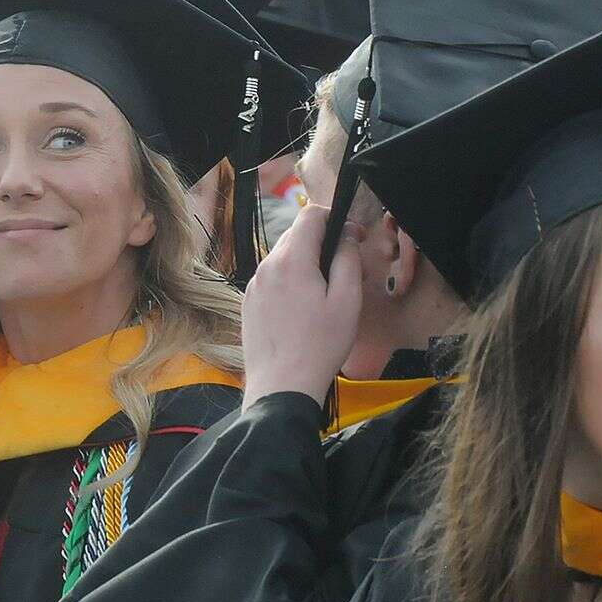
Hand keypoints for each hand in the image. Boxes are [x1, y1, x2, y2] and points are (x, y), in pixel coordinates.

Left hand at [240, 203, 362, 410]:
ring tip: (326, 293)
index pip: (310, 215)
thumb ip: (348, 259)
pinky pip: (272, 279)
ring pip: (284, 258)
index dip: (336, 218)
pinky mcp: (249, 303)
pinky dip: (290, 282)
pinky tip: (304, 309)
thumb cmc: (320, 346)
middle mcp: (267, 266)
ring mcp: (254, 285)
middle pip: (296, 235)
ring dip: (307, 264)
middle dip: (323, 243)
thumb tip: (347, 234)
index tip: (353, 237)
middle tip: (346, 270)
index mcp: (291, 260)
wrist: (282, 386)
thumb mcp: (347, 301)